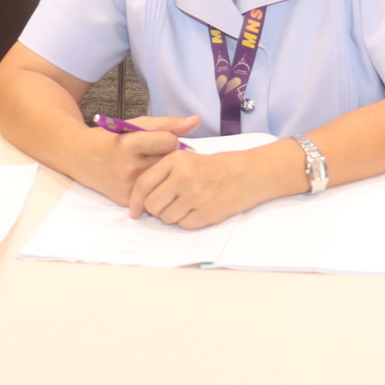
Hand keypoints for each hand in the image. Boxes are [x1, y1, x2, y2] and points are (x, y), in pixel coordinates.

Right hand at [85, 114, 199, 204]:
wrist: (80, 157)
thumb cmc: (111, 137)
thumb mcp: (136, 124)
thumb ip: (168, 124)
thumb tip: (196, 121)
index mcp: (130, 145)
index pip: (170, 142)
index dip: (167, 139)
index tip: (158, 139)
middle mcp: (128, 168)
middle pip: (169, 162)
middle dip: (165, 156)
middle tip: (152, 153)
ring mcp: (128, 187)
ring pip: (164, 178)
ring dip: (161, 171)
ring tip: (148, 164)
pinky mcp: (127, 200)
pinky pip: (154, 192)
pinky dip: (153, 185)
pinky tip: (142, 177)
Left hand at [128, 138, 292, 228]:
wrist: (249, 173)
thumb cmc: (217, 167)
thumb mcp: (188, 158)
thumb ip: (164, 173)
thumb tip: (141, 199)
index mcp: (176, 160)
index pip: (144, 184)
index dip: (135, 201)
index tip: (135, 211)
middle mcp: (183, 176)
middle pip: (153, 205)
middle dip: (157, 210)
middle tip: (169, 205)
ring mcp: (196, 195)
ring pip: (168, 218)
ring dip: (174, 216)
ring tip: (189, 204)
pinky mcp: (207, 212)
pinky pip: (185, 225)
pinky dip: (190, 221)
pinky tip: (200, 209)